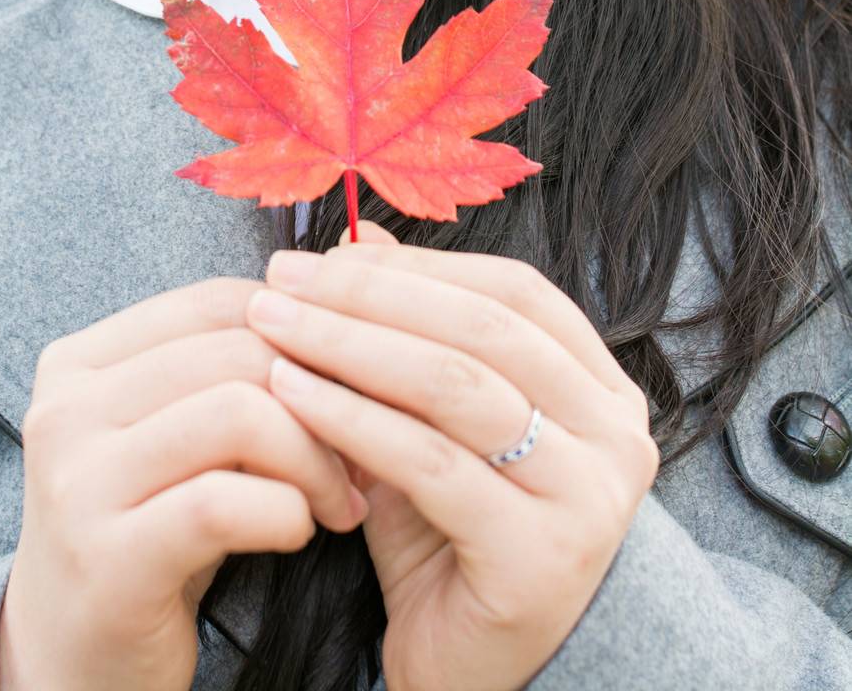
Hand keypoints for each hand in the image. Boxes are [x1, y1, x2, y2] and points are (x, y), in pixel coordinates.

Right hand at [0, 275, 367, 690]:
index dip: (306, 335)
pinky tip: (301, 531)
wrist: (67, 666)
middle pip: (239, 352)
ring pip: (239, 414)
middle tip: (361, 454)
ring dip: (315, 458)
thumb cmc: (144, 537)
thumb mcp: (175, 439)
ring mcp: (78, 484)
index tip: (347, 386)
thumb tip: (343, 326)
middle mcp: (66, 410)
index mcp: (81, 363)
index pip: (219, 301)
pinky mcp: (105, 560)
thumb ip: (227, 376)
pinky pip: (224, 504)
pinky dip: (286, 512)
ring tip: (338, 500)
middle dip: (323, 399)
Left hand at [244, 220, 658, 690]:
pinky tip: (290, 393)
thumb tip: (359, 240)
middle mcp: (616, 434)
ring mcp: (588, 497)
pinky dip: (351, 418)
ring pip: (456, 386)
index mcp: (601, 387)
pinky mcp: (539, 556)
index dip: (417, 266)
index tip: (326, 255)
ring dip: (349, 344)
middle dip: (371, 296)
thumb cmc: (451, 533)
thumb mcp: (427, 421)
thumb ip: (407, 335)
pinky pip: (430, 463)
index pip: (512, 291)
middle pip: (482, 328)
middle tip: (281, 281)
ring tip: (272, 325)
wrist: (475, 672)